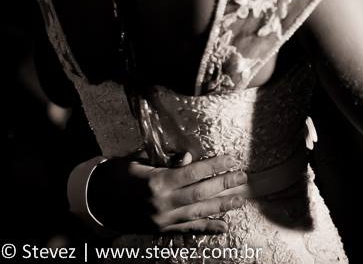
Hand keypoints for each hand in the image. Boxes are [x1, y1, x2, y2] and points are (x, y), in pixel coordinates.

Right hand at [87, 152, 247, 233]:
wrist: (94, 202)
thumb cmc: (117, 175)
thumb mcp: (138, 161)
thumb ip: (165, 161)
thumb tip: (188, 158)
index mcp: (157, 182)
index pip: (193, 172)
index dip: (215, 165)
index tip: (232, 159)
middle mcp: (162, 203)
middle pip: (200, 193)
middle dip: (224, 185)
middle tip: (243, 177)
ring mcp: (162, 220)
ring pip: (198, 213)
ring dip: (221, 207)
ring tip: (240, 201)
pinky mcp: (160, 230)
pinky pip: (188, 230)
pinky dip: (207, 228)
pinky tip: (223, 227)